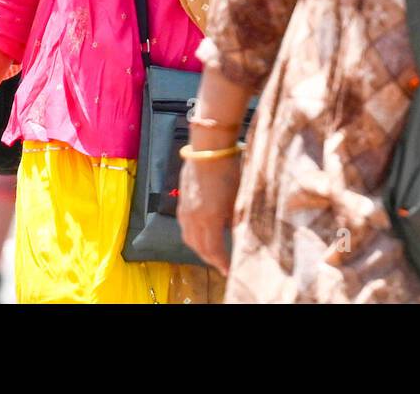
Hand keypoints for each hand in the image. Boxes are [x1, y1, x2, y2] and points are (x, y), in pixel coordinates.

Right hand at [177, 152, 241, 275]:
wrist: (208, 148)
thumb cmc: (228, 170)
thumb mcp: (237, 198)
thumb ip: (235, 220)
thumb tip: (234, 234)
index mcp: (210, 217)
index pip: (214, 249)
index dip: (221, 262)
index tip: (229, 270)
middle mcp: (194, 217)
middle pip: (199, 247)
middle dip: (211, 259)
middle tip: (221, 265)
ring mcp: (185, 210)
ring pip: (189, 239)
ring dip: (200, 249)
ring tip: (212, 253)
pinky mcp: (182, 202)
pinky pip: (185, 227)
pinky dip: (193, 237)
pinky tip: (202, 235)